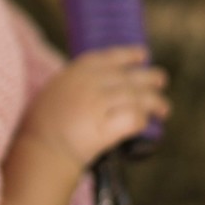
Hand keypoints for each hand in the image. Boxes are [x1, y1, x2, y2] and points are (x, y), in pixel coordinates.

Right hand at [21, 46, 169, 168]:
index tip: (143, 55)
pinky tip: (146, 124)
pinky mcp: (104, 128)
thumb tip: (102, 80)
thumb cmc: (44, 125)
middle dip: (149, 78)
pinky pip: (132, 120)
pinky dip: (141, 121)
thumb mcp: (55, 91)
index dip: (128, 55)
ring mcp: (96, 104)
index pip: (108, 57)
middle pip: (128, 77)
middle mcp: (88, 84)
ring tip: (164, 109)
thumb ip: (76, 82)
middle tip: (161, 80)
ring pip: (136, 98)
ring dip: (154, 102)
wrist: (39, 149)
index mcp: (75, 72)